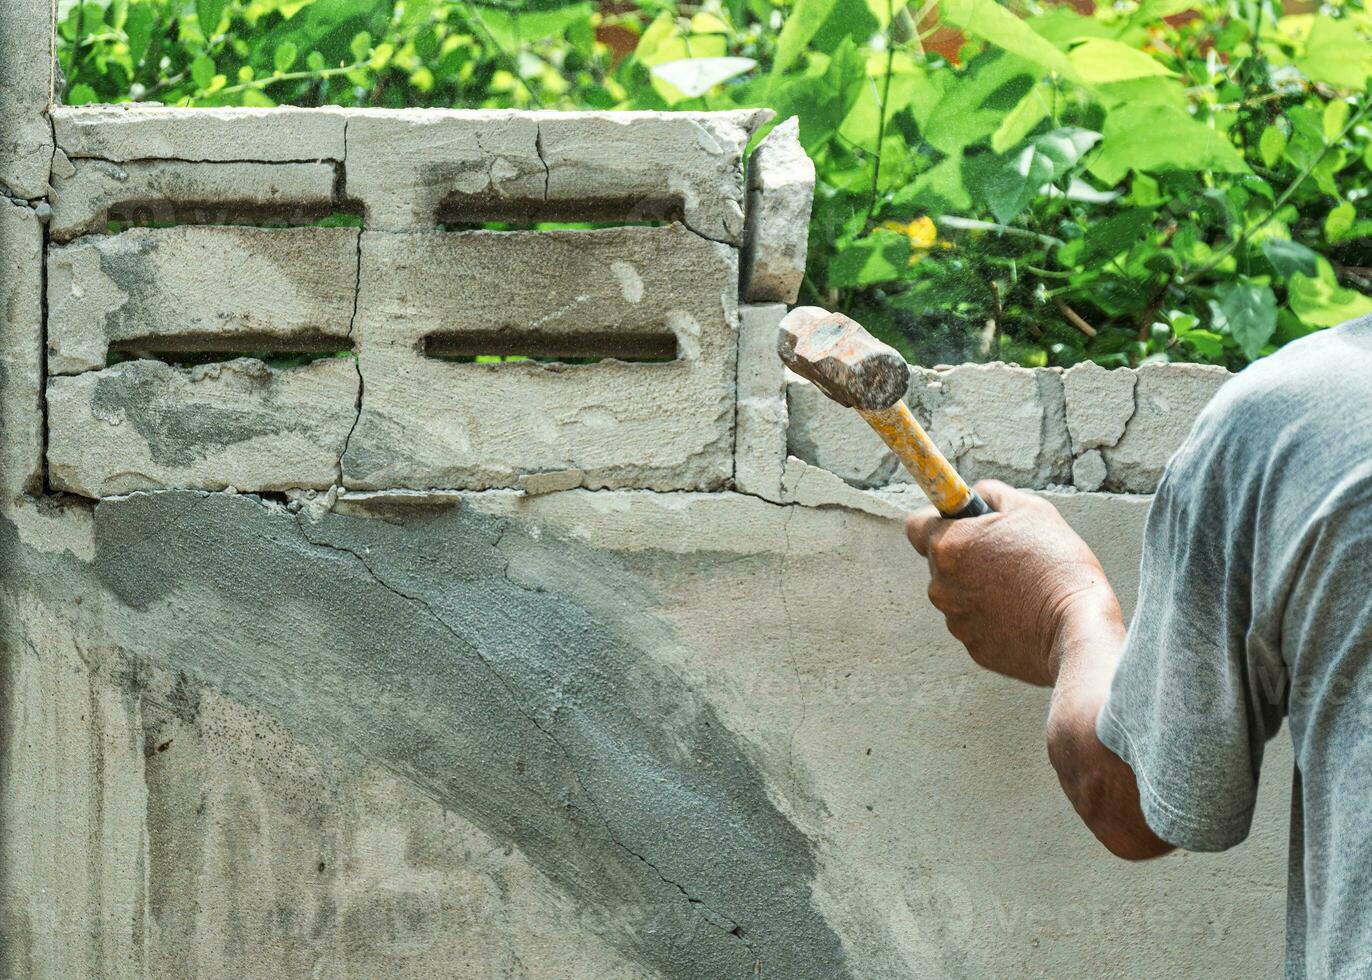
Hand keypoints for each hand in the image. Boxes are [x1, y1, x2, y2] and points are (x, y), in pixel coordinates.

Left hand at [906, 481, 1120, 685]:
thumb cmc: (1056, 564)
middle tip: (1008, 554)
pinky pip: (977, 624)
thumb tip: (976, 495)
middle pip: (941, 562)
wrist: (1077, 627)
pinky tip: (1025, 613)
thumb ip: (991, 494)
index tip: (961, 522)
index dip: (939, 520)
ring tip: (1022, 586)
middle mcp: (940, 586)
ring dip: (980, 588)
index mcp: (947, 547)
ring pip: (959, 595)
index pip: (916, 526)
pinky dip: (994, 618)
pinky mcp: (974, 648)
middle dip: (967, 556)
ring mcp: (955, 621)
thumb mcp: (1030, 509)